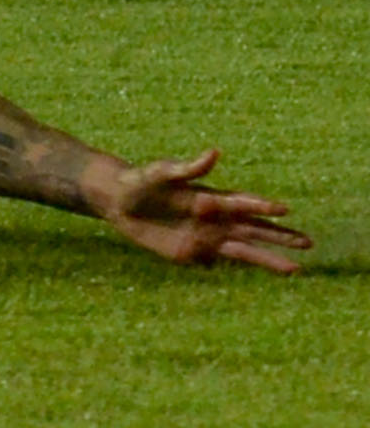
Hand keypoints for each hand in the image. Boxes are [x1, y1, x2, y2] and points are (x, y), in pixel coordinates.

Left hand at [91, 150, 308, 271]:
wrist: (118, 201)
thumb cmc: (140, 181)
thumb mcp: (162, 173)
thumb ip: (189, 168)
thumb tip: (215, 153)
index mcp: (211, 198)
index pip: (243, 203)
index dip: (262, 207)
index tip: (285, 210)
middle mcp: (215, 219)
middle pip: (254, 230)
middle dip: (281, 236)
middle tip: (309, 243)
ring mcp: (206, 238)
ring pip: (245, 251)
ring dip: (269, 259)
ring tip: (297, 268)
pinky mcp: (193, 254)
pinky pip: (219, 263)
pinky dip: (238, 268)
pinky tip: (260, 274)